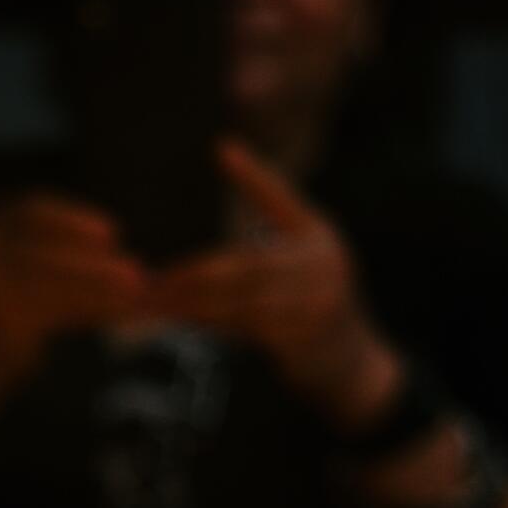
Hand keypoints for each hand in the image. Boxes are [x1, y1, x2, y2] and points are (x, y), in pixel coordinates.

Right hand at [0, 191, 148, 376]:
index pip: (31, 211)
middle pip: (44, 252)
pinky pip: (53, 312)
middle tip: (137, 273)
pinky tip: (120, 313)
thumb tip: (140, 272)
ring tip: (136, 292)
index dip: (73, 219)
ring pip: (51, 283)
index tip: (112, 233)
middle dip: (93, 263)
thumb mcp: (35, 271)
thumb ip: (73, 260)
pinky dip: (91, 310)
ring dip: (98, 287)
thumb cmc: (15, 309)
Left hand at [148, 137, 401, 428]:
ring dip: (195, 303)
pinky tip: (181, 319)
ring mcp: (313, 308)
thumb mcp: (304, 242)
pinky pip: (244, 330)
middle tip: (157, 275)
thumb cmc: (314, 292)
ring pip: (241, 302)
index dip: (253, 176)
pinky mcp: (299, 344)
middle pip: (247, 266)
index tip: (218, 151)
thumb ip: (266, 198)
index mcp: (318, 238)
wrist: (350, 362)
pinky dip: (210, 323)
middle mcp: (320, 269)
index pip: (281, 197)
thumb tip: (221, 145)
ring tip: (157, 300)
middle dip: (197, 272)